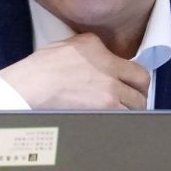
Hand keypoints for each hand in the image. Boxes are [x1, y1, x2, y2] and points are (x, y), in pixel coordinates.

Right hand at [0, 33, 149, 110]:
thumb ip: (88, 50)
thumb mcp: (65, 47)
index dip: (133, 76)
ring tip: (123, 115)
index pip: (127, 59)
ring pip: (137, 102)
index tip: (131, 84)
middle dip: (140, 92)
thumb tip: (97, 59)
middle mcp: (108, 65)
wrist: (28, 88)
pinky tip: (117, 123)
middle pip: (142, 81)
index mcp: (97, 47)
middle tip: (134, 101)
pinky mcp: (106, 106)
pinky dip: (124, 120)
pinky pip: (126, 116)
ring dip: (132, 109)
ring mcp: (109, 87)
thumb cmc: (37, 71)